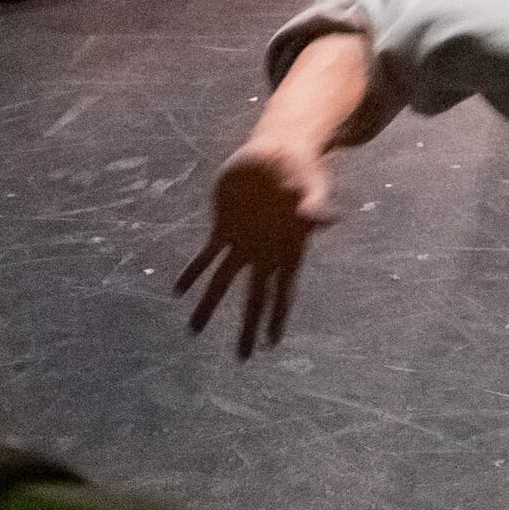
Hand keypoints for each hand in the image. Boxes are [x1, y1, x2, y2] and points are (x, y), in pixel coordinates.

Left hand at [178, 134, 337, 355]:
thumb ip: (316, 205)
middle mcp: (265, 253)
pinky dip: (193, 272)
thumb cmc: (303, 169)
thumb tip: (330, 219)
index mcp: (288, 249)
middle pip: (254, 297)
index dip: (276, 317)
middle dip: (247, 327)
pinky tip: (178, 292)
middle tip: (241, 358)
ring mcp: (243, 242)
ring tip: (193, 331)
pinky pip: (206, 255)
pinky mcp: (225, 227)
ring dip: (209, 305)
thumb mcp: (313, 186)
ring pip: (222, 282)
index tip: (271, 344)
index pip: (282, 291)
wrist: (278, 151)